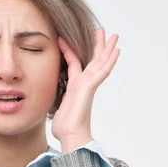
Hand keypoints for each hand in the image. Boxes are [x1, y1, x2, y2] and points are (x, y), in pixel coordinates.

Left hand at [52, 27, 120, 151]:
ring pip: (100, 63)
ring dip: (107, 49)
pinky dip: (109, 61)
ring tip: (113, 35)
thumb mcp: (57, 107)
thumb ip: (58, 99)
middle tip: (102, 30)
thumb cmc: (65, 127)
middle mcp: (84, 84)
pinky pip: (101, 71)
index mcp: (75, 87)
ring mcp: (89, 86)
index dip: (69, 50)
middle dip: (98, 45)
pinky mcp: (90, 88)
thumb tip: (52, 101)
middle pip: (93, 60)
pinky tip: (115, 51)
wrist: (70, 136)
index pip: (74, 64)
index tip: (62, 38)